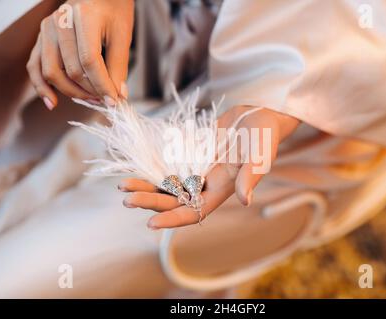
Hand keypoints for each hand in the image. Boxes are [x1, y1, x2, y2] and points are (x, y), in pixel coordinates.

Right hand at [26, 0, 133, 109]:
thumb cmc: (113, 12)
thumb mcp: (122, 35)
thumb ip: (119, 66)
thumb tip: (117, 96)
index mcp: (83, 17)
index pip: (90, 61)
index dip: (102, 85)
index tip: (114, 101)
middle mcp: (59, 22)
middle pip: (71, 70)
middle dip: (91, 91)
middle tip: (107, 101)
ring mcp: (46, 30)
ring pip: (52, 72)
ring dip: (72, 92)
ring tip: (91, 100)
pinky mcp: (41, 38)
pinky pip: (35, 66)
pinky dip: (41, 87)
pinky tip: (52, 103)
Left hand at [118, 105, 299, 228]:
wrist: (256, 116)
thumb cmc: (263, 137)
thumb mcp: (259, 156)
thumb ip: (251, 177)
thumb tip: (245, 200)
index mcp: (220, 191)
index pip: (193, 212)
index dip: (173, 218)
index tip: (151, 222)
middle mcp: (205, 185)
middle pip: (173, 201)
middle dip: (150, 201)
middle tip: (127, 199)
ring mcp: (195, 170)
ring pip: (165, 185)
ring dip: (145, 187)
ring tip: (123, 187)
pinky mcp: (188, 155)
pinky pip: (166, 166)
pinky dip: (150, 168)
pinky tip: (133, 168)